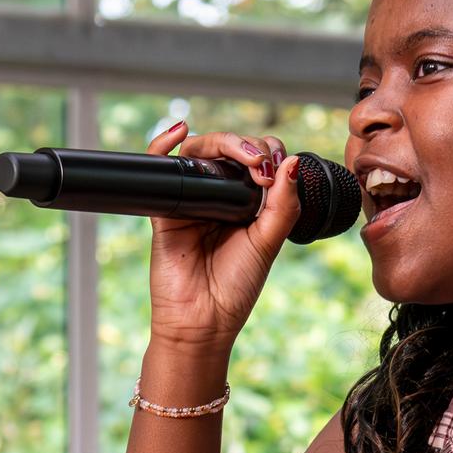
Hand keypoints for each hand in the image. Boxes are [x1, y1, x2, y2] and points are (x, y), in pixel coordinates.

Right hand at [143, 122, 301, 350]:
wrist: (203, 321)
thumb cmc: (235, 288)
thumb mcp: (268, 243)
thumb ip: (283, 205)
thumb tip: (292, 163)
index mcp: (246, 203)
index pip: (257, 159)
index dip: (269, 153)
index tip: (278, 172)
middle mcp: (217, 197)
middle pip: (227, 148)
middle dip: (248, 146)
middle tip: (262, 166)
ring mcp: (190, 199)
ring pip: (198, 151)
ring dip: (221, 142)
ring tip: (244, 157)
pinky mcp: (164, 208)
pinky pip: (159, 168)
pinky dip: (162, 144)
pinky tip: (178, 131)